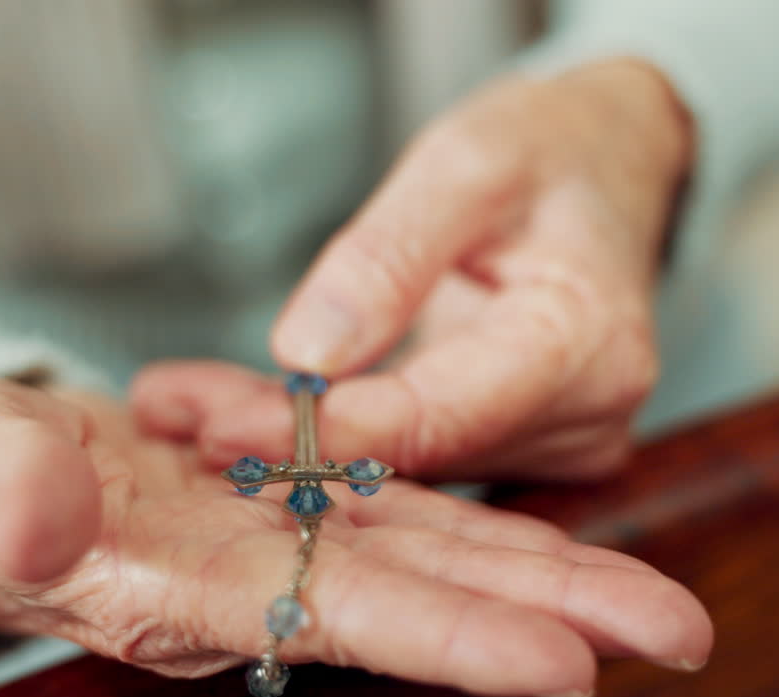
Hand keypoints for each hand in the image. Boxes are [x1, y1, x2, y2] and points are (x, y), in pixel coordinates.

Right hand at [0, 380, 710, 696]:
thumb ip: (0, 492)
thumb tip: (47, 522)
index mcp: (183, 588)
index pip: (344, 618)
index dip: (453, 638)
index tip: (566, 664)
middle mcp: (255, 579)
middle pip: (428, 597)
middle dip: (549, 615)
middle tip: (678, 631)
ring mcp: (280, 539)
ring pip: (435, 551)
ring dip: (542, 568)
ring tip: (650, 593)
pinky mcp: (283, 497)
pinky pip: (400, 507)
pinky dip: (477, 519)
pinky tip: (553, 530)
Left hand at [132, 59, 691, 479]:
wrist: (604, 168)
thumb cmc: (550, 151)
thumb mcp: (467, 163)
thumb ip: (390, 255)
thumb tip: (309, 354)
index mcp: (587, 346)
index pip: (437, 416)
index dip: (325, 428)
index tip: (221, 423)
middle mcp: (584, 419)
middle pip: (413, 453)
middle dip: (289, 439)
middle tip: (174, 413)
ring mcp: (558, 443)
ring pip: (405, 463)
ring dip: (299, 439)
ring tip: (189, 403)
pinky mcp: (521, 445)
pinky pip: (415, 451)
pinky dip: (335, 429)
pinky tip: (250, 407)